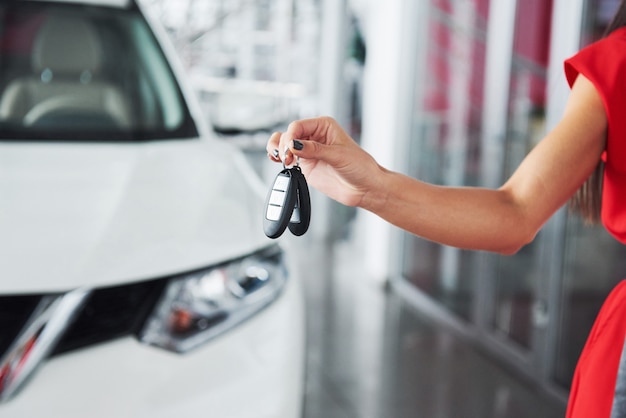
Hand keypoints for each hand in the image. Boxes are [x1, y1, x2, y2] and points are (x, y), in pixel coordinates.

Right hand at [266, 117, 383, 206]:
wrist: (365, 188)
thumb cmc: (361, 167)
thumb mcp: (338, 155)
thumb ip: (314, 149)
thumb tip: (294, 144)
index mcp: (324, 126)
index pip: (298, 125)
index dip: (291, 136)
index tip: (290, 149)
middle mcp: (314, 136)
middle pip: (288, 134)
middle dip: (284, 144)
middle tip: (288, 157)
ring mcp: (309, 151)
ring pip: (284, 144)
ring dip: (278, 149)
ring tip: (282, 159)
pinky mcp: (306, 165)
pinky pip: (287, 157)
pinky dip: (279, 158)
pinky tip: (279, 161)